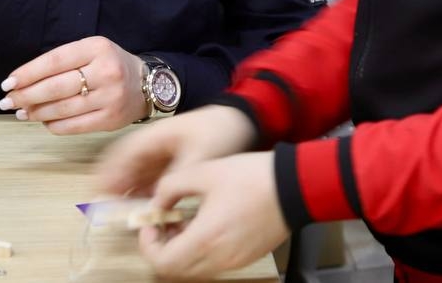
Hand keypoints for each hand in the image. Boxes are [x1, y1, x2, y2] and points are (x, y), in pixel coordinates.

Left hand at [0, 36, 147, 133]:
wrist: (146, 84)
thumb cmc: (109, 65)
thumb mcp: (91, 51)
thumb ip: (61, 62)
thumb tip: (22, 84)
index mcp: (98, 48)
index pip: (54, 61)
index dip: (28, 73)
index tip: (8, 83)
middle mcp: (106, 72)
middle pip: (55, 87)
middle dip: (26, 95)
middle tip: (8, 101)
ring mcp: (110, 97)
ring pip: (61, 108)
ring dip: (35, 112)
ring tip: (21, 112)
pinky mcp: (110, 119)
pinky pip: (72, 126)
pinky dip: (52, 124)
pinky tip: (43, 121)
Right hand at [96, 105, 254, 197]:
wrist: (241, 119)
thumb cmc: (220, 130)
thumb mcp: (200, 155)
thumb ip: (177, 178)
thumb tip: (156, 201)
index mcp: (154, 137)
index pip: (122, 154)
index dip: (108, 174)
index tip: (99, 193)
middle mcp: (152, 146)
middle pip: (124, 167)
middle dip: (114, 189)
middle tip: (106, 211)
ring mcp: (161, 155)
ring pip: (136, 176)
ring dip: (128, 193)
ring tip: (123, 215)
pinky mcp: (171, 164)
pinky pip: (150, 181)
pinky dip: (144, 194)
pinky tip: (145, 210)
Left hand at [139, 152, 287, 278]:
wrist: (294, 185)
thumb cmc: (252, 177)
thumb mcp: (204, 171)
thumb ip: (171, 186)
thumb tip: (157, 202)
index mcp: (205, 239)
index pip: (162, 262)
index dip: (148, 245)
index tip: (151, 222)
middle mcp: (218, 258)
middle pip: (175, 270)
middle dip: (163, 248)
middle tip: (165, 222)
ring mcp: (233, 261)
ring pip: (194, 269)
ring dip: (181, 251)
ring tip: (186, 221)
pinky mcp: (245, 258)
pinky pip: (213, 264)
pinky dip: (201, 251)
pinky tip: (207, 224)